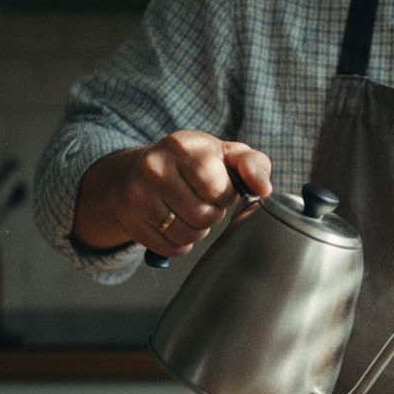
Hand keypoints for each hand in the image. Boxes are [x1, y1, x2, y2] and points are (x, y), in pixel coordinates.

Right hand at [73, 130, 272, 255]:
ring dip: (197, 230)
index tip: (218, 186)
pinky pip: (170, 248)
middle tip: (203, 201)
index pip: (218, 189)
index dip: (226, 195)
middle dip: (212, 214)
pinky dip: (180, 244)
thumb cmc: (195, 163)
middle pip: (203, 215)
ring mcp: (137, 194)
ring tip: (189, 212)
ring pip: (187, 235)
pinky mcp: (129, 219)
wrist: (141, 170)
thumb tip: (264, 188)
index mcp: (183, 145)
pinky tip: (175, 224)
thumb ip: (254, 164)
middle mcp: (154, 166)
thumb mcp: (226, 154)